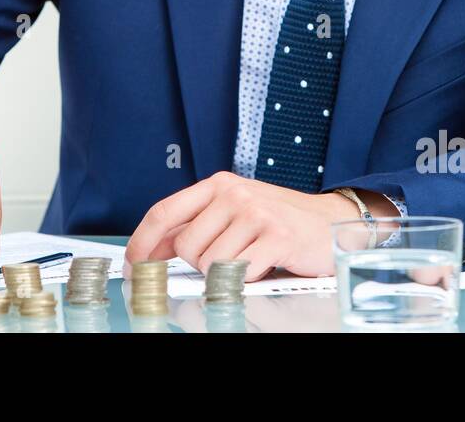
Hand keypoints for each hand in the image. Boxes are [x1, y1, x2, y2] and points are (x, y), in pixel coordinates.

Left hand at [124, 172, 364, 280]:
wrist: (330, 221)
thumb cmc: (278, 219)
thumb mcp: (232, 212)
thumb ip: (194, 225)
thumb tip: (151, 248)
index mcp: (218, 184)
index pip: (165, 211)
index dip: (143, 241)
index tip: (133, 263)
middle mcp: (234, 193)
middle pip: (186, 247)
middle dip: (200, 263)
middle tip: (228, 258)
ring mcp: (256, 213)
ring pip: (211, 264)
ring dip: (227, 273)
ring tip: (251, 258)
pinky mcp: (276, 236)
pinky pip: (240, 273)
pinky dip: (248, 278)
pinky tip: (265, 264)